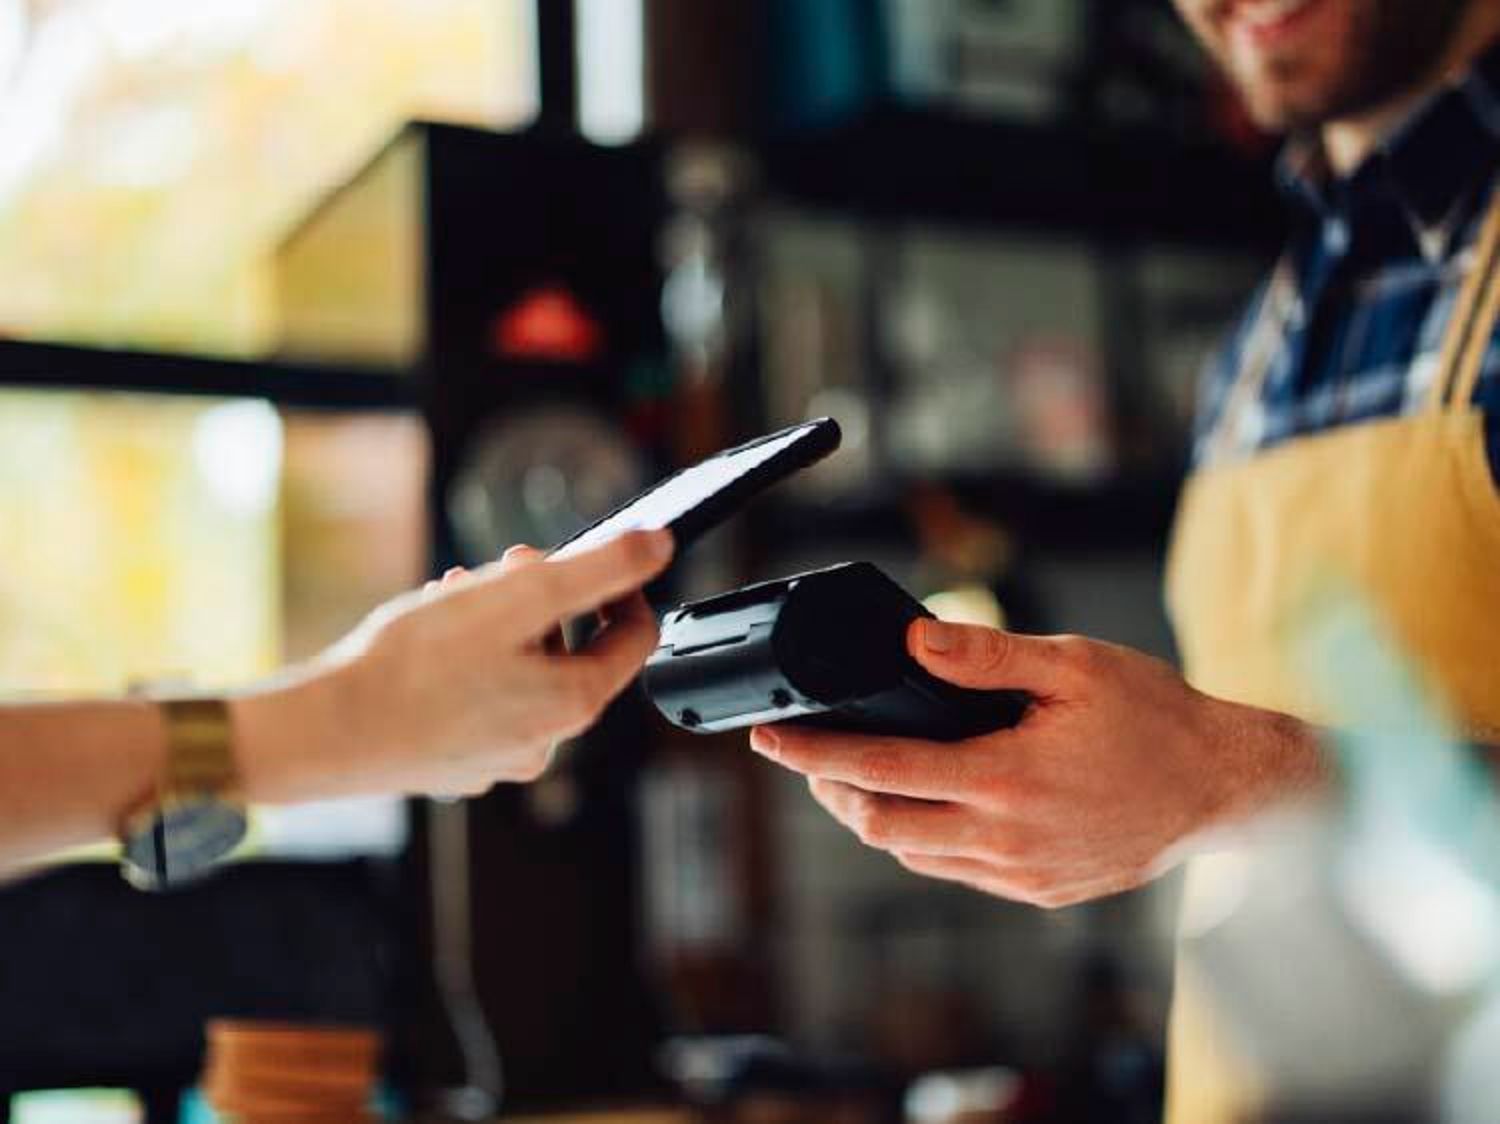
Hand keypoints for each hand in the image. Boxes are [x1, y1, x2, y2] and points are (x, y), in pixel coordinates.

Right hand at [236, 530, 671, 802]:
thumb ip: (598, 569)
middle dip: (544, 599)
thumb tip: (658, 547)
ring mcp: (500, 757)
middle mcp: (545, 741)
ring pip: (523, 671)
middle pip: (572, 651)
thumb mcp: (519, 596)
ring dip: (500, 623)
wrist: (326, 731)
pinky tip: (428, 639)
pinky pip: (483, 697)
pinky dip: (469, 660)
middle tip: (502, 568)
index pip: (634, 638)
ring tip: (454, 594)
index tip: (589, 558)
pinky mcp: (457, 761)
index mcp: (574, 703)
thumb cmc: (414, 666)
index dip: (621, 587)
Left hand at [749, 620, 1326, 907]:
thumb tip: (910, 641)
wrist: (1227, 789)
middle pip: (880, 826)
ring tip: (851, 777)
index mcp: (1007, 779)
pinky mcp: (1039, 891)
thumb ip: (986, 655)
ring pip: (913, 855)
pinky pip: (955, 871)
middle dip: (829, 792)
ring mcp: (1022, 874)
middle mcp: (1006, 838)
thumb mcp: (1074, 666)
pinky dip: (921, 838)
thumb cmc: (1157, 719)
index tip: (772, 737)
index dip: (814, 754)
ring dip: (871, 817)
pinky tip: (919, 804)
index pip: (881, 769)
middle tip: (804, 757)